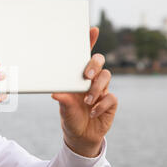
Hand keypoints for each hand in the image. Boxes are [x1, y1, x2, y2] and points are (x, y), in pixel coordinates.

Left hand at [51, 27, 117, 157]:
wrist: (80, 136)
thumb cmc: (70, 116)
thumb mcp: (63, 108)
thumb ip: (62, 99)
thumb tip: (55, 92)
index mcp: (78, 77)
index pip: (84, 56)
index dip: (90, 41)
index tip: (92, 29)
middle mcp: (92, 80)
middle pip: (99, 61)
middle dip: (94, 65)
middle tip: (86, 75)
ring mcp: (103, 89)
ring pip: (107, 77)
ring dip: (96, 88)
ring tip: (87, 101)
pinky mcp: (110, 102)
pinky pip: (111, 97)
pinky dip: (101, 105)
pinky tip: (92, 112)